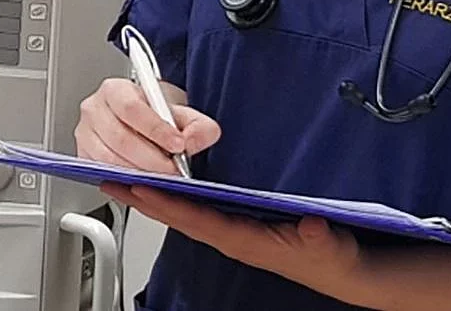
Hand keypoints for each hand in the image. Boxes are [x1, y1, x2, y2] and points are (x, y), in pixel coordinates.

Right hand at [75, 78, 220, 173]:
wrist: (142, 121)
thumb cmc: (154, 113)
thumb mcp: (181, 112)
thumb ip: (197, 124)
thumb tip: (195, 139)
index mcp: (115, 90)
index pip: (132, 109)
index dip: (156, 130)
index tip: (177, 144)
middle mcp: (94, 109)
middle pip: (120, 138)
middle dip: (151, 159)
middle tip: (173, 169)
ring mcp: (86, 134)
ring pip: (109, 159)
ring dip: (139, 172)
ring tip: (162, 176)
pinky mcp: (84, 156)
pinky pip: (102, 172)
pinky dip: (125, 180)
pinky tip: (144, 180)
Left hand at [107, 185, 362, 293]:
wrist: (340, 270)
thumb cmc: (330, 257)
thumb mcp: (329, 246)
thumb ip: (320, 237)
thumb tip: (312, 226)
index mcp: (245, 241)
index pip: (197, 220)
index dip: (168, 204)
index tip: (141, 188)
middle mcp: (230, 239)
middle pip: (177, 217)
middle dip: (143, 199)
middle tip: (110, 180)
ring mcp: (230, 235)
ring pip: (181, 215)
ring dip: (151, 198)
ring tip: (122, 180)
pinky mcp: (234, 229)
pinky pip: (194, 213)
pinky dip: (170, 199)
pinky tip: (157, 188)